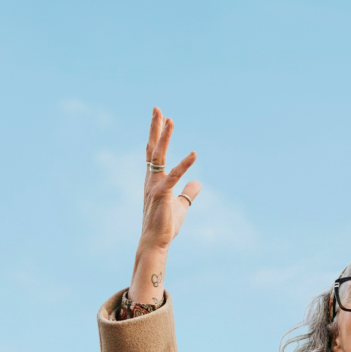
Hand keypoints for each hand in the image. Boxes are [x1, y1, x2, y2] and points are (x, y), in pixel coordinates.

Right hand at [129, 108, 199, 302]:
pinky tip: (194, 153)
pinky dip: (184, 165)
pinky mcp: (161, 196)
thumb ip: (188, 192)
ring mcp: (154, 186)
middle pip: (153, 149)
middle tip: (157, 108)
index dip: (156, 134)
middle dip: (155, 128)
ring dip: (164, 137)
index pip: (154, 153)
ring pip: (158, 157)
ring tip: (170, 119)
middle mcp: (151, 180)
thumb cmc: (166, 225)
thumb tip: (199, 184)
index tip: (160, 117)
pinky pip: (173, 177)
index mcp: (154, 180)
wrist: (156, 243)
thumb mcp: (181, 205)